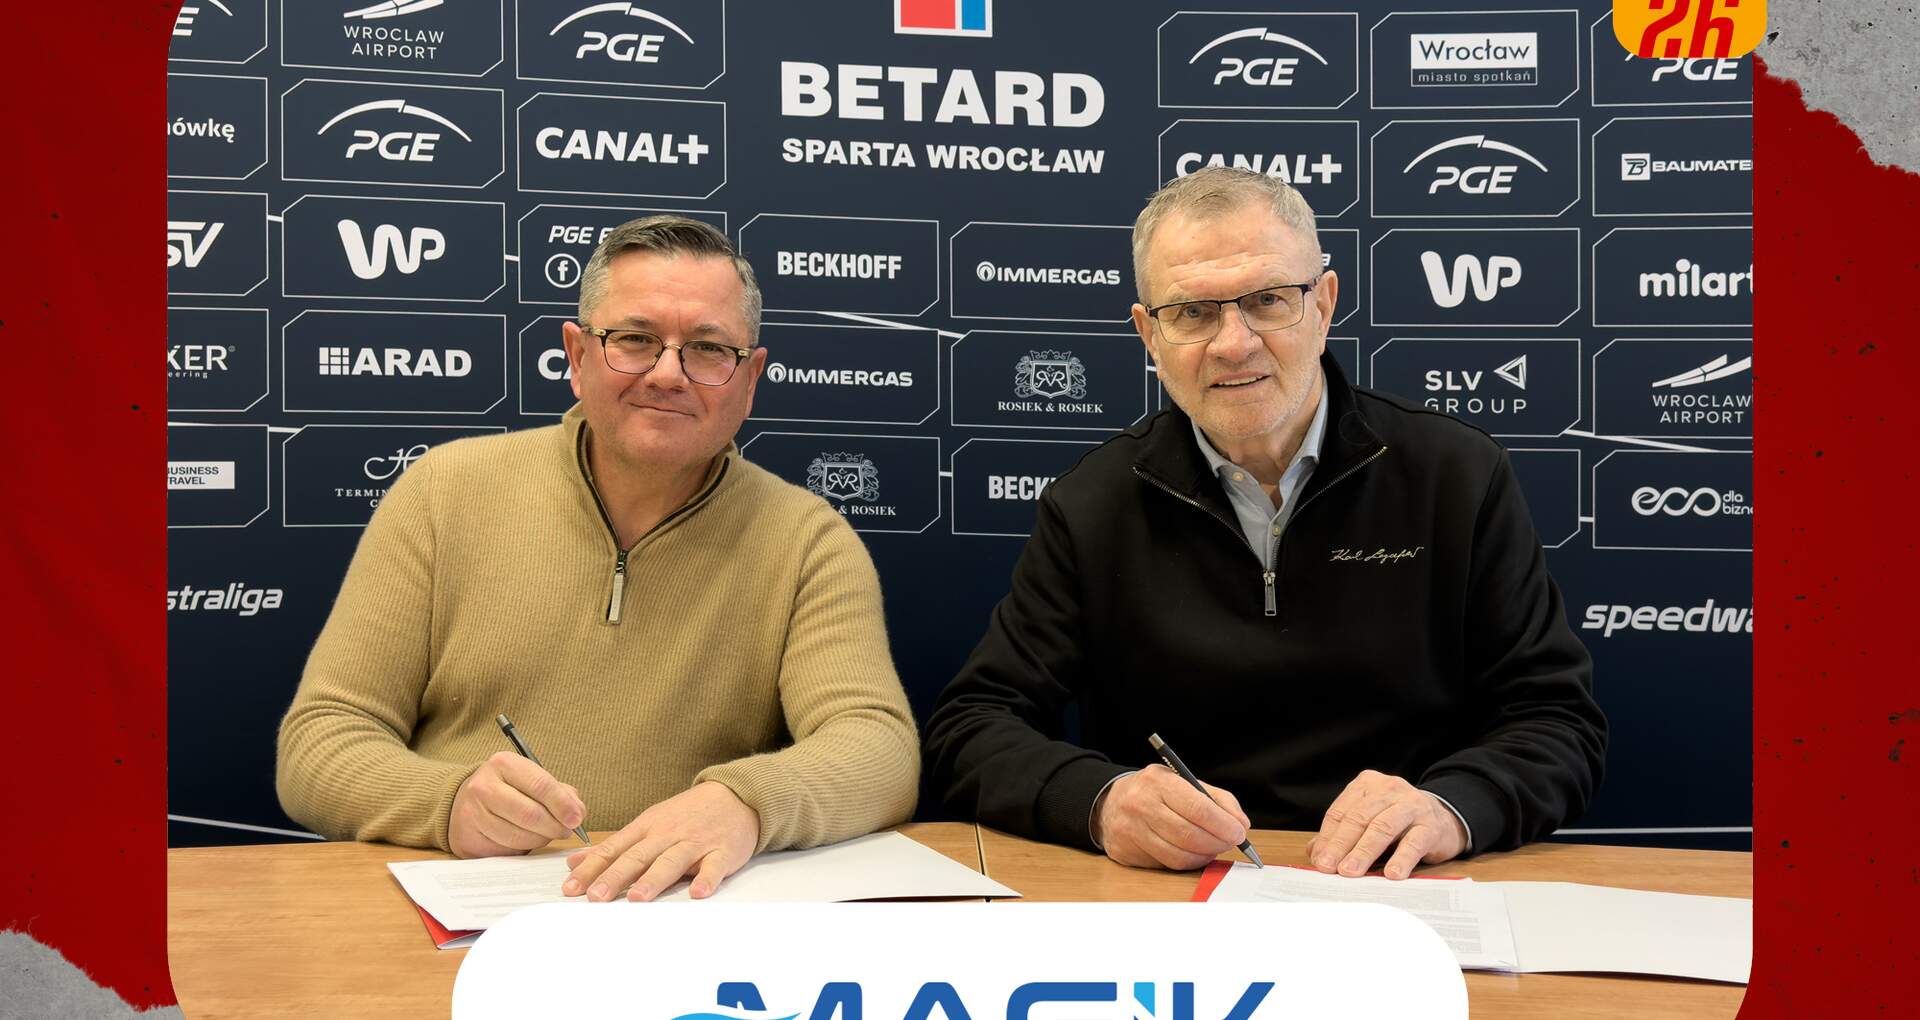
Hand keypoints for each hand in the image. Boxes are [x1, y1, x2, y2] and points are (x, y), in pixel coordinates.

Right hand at [448, 751, 586, 858]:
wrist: (464, 801)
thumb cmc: (508, 789)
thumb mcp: (531, 779)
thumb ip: (560, 792)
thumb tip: (577, 813)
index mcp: (504, 764)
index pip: (541, 785)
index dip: (563, 805)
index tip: (576, 818)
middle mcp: (484, 786)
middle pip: (530, 814)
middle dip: (554, 827)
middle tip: (566, 831)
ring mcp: (472, 813)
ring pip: (518, 836)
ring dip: (540, 840)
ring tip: (546, 834)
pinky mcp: (468, 838)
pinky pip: (505, 850)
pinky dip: (522, 848)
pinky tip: (525, 840)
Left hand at [562, 781, 758, 901]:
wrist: (736, 796)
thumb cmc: (687, 815)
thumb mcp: (648, 824)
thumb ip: (613, 846)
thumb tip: (574, 862)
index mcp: (646, 828)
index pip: (613, 850)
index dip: (591, 869)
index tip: (571, 889)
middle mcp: (667, 834)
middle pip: (637, 857)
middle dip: (615, 877)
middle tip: (596, 898)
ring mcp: (695, 842)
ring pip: (671, 861)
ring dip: (653, 880)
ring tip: (637, 899)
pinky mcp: (723, 852)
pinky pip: (714, 867)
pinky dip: (707, 879)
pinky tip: (698, 893)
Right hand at [1093, 765, 1251, 870]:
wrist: (1111, 802)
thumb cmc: (1155, 792)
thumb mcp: (1184, 782)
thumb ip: (1217, 799)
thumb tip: (1241, 824)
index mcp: (1157, 782)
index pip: (1197, 808)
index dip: (1223, 824)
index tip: (1239, 832)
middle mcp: (1140, 805)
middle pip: (1188, 835)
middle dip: (1217, 843)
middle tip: (1230, 843)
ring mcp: (1130, 831)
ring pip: (1178, 855)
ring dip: (1204, 856)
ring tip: (1213, 848)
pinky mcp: (1126, 852)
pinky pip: (1166, 864)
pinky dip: (1187, 862)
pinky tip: (1193, 853)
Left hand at [1308, 770, 1466, 879]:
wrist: (1444, 818)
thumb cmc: (1398, 821)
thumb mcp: (1368, 821)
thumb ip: (1342, 833)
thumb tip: (1316, 852)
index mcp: (1367, 784)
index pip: (1341, 811)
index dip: (1328, 837)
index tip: (1319, 859)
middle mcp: (1389, 789)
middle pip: (1359, 818)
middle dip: (1340, 845)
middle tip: (1329, 867)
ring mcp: (1412, 804)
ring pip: (1382, 827)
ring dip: (1364, 852)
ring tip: (1350, 872)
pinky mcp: (1431, 825)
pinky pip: (1413, 842)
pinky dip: (1401, 859)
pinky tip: (1391, 874)